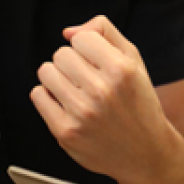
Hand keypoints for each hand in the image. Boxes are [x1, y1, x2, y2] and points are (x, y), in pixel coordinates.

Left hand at [31, 15, 183, 183]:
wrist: (146, 152)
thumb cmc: (139, 104)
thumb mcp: (134, 61)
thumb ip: (104, 33)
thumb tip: (68, 31)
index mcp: (121, 70)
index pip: (80, 38)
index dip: (87, 48)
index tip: (96, 62)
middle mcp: (102, 91)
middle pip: (61, 53)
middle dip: (72, 63)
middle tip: (87, 79)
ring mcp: (82, 113)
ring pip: (46, 72)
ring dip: (58, 78)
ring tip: (76, 91)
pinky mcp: (66, 132)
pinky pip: (38, 95)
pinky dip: (48, 96)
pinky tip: (67, 104)